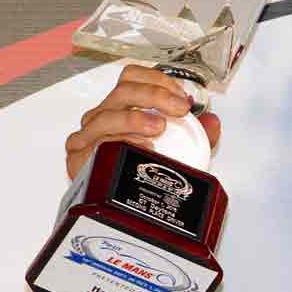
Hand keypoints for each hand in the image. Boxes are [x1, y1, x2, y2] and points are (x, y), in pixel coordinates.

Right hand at [65, 65, 222, 179]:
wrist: (117, 213)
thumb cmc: (140, 174)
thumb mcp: (176, 152)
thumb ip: (196, 138)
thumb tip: (213, 122)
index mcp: (120, 108)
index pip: (132, 78)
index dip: (157, 81)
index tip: (181, 97)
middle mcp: (101, 117)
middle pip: (123, 91)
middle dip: (155, 95)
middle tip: (179, 109)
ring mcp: (88, 135)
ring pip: (108, 115)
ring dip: (136, 118)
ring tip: (160, 128)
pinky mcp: (79, 156)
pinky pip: (98, 144)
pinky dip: (121, 141)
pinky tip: (140, 146)